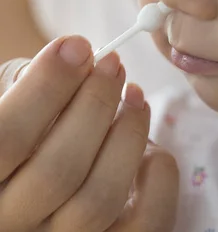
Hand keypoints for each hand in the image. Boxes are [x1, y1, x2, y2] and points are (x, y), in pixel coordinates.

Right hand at [0, 38, 176, 230]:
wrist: (40, 190)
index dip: (46, 87)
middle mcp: (16, 222)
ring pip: (100, 198)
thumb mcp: (8, 106)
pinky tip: (150, 148)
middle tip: (113, 63)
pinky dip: (158, 177)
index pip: (6, 138)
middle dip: (96, 103)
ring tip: (135, 95)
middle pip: (59, 170)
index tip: (78, 46)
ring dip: (128, 133)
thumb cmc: (25, 134)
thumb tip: (77, 56)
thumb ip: (26, 88)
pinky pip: (146, 224)